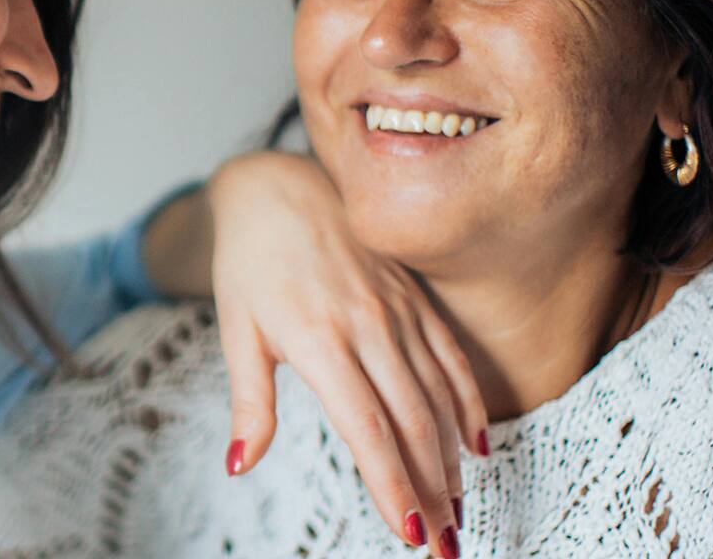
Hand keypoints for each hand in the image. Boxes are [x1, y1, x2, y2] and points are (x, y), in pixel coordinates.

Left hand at [207, 151, 486, 556]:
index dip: (391, 482)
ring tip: (458, 513)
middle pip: (413, 422)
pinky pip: (452, 359)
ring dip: (452, 461)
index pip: (367, 427)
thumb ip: (249, 402)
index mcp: (320, 339)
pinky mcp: (415, 299)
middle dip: (432, 491)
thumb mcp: (237, 331)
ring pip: (438, 397)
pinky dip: (468, 405)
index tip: (407, 531)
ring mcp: (399, 311)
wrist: (278, 189)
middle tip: (443, 546)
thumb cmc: (249, 264)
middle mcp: (369, 326)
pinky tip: (476, 447)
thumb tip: (240, 465)